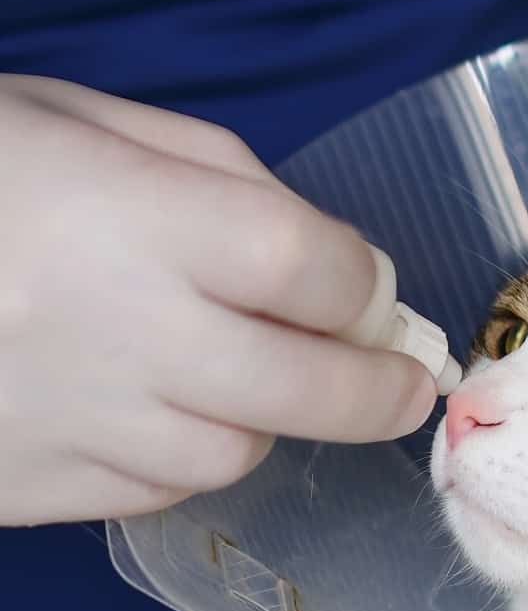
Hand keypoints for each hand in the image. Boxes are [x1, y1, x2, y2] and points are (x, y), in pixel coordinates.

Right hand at [0, 75, 435, 524]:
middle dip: (379, 391)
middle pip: (311, 389)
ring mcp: (83, 423)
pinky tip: (166, 415)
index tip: (370, 290)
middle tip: (406, 388)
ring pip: (236, 454)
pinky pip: (156, 492)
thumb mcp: (79, 118)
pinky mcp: (38, 487)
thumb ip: (212, 176)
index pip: (320, 272)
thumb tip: (324, 259)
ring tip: (257, 383)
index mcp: (144, 219)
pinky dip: (185, 457)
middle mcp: (130, 333)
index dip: (366, 285)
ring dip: (269, 422)